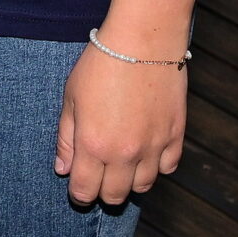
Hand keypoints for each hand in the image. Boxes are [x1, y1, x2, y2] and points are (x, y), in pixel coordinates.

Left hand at [55, 40, 185, 206]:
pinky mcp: (175, 136)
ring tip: (122, 161)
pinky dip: (157, 165)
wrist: (143, 40)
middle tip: (100, 173)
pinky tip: (146, 149)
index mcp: (93, 144)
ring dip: (130, 180)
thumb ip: (66, 138)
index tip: (78, 183)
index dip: (79, 193)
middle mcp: (124, 153)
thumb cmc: (101, 63)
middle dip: (103, 191)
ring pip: (143, 186)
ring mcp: (152, 147)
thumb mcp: (71, 97)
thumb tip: (63, 170)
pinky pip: (168, 167)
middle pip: (114, 196)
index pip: (84, 191)